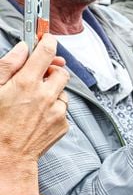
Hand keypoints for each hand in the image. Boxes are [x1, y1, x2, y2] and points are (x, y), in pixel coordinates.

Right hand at [0, 37, 68, 160]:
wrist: (7, 157)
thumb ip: (7, 66)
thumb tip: (22, 48)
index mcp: (26, 83)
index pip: (46, 52)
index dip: (47, 41)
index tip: (46, 37)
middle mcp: (46, 95)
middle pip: (61, 71)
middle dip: (51, 71)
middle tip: (36, 76)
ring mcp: (57, 111)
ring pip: (61, 91)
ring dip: (51, 92)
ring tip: (31, 103)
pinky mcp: (63, 124)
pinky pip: (62, 109)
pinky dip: (52, 109)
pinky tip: (36, 117)